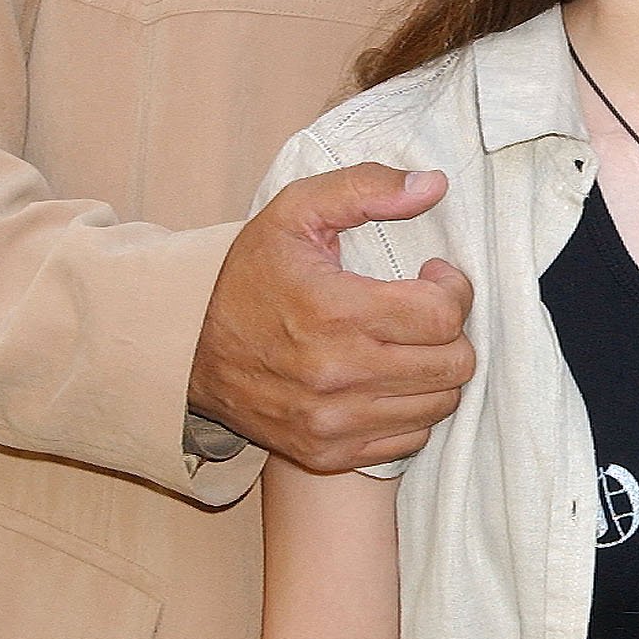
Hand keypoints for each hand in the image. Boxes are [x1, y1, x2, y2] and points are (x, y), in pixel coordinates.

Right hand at [190, 165, 474, 470]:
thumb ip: (365, 187)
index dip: (453, 290)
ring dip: (436, 371)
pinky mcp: (328, 453)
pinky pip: (410, 438)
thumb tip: (434, 185)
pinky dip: (411, 409)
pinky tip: (388, 380)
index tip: (433, 277)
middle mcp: (336, 375)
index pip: (443, 315)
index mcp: (334, 312)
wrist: (185, 349)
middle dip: (451, 331)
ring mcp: (332, 423)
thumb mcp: (295, 211)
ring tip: (407, 344)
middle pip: (453, 365)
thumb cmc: (249, 275)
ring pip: (440, 404)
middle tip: (424, 312)